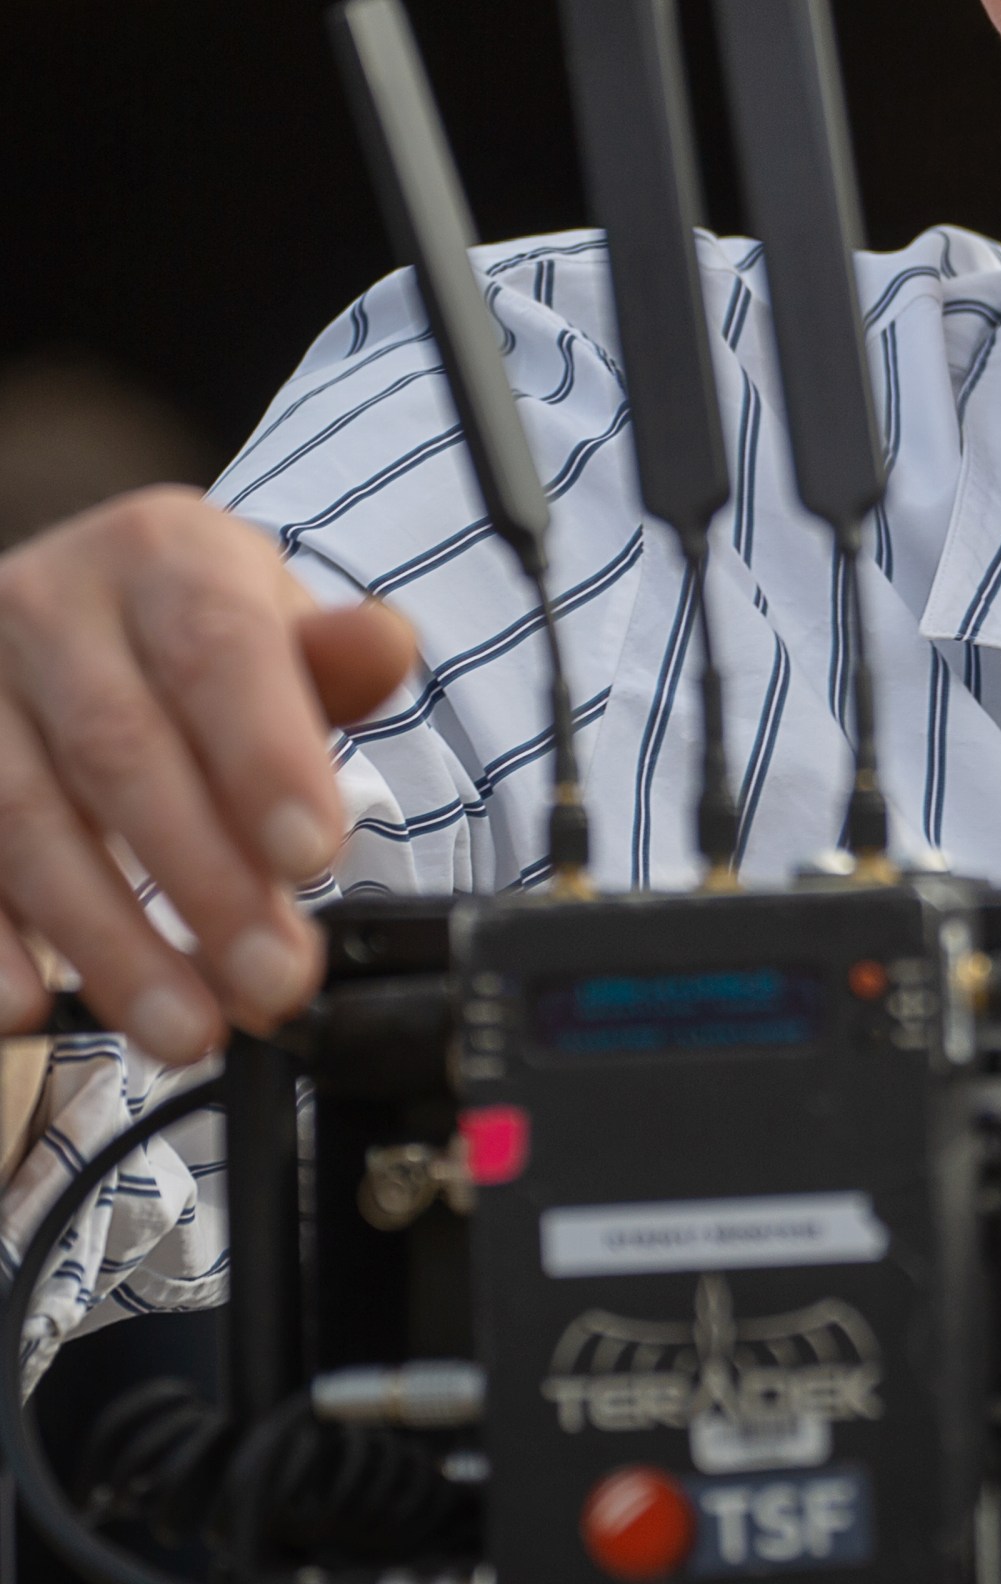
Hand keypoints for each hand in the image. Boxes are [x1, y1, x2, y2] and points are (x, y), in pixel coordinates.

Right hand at [0, 489, 414, 1061]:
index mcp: (161, 555)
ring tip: (186, 1028)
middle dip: (204, 880)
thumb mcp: (274, 624)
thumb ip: (333, 657)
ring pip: (27, 823)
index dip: (264, 756)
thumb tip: (382, 648)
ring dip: (109, 941)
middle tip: (273, 980)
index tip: (314, 857)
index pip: (218, 651)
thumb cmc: (197, 638)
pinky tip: (27, 1009)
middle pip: (123, 753)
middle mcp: (47, 607)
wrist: (79, 612)